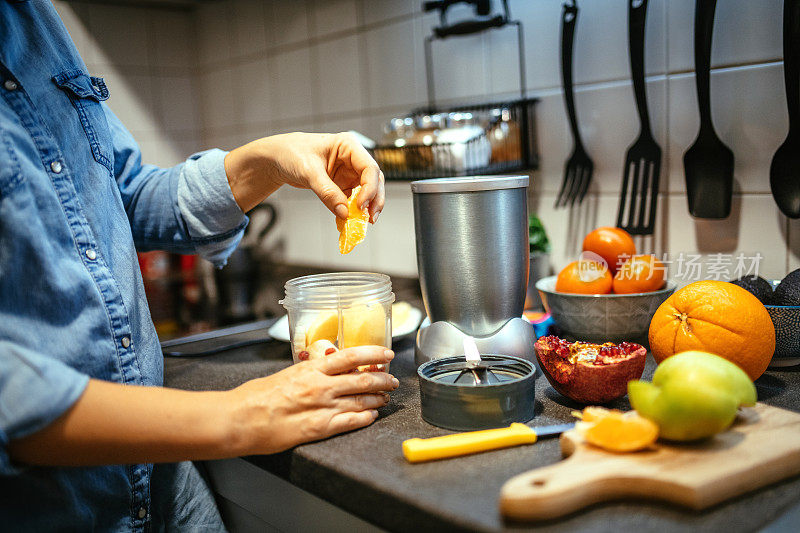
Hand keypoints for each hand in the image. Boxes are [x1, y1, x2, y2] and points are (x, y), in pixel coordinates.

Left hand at [224, 132, 384, 222]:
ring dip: (366, 208)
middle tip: (370, 219)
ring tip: (361, 223)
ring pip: (367, 192)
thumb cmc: (292, 154)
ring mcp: (349, 172)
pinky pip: (353, 200)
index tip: (361, 205)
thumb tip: (344, 213)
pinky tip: (348, 222)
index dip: (370, 188)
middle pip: (374, 180)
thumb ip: (327, 192)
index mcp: (349, 146)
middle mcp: (353, 159)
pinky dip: (352, 211)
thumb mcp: (309, 172)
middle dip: (374, 200)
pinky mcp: (343, 184)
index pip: (369, 168)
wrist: (278, 159)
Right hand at [226, 346, 397, 454]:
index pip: (352, 356)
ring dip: (378, 399)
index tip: (387, 354)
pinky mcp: (318, 429)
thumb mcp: (287, 373)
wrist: (240, 418)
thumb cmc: (256, 396)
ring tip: (385, 399)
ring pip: (362, 400)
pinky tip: (372, 416)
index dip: (374, 354)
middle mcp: (321, 386)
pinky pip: (351, 422)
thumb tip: (326, 367)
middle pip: (364, 379)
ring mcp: (321, 407)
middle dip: (384, 380)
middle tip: (393, 381)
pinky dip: (366, 418)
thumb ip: (310, 371)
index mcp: (312, 368)